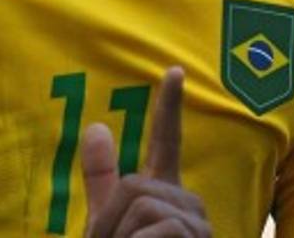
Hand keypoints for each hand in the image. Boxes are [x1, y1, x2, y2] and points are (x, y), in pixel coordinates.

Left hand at [81, 67, 210, 236]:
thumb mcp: (106, 221)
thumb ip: (102, 178)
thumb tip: (96, 126)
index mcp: (166, 193)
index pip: (167, 142)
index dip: (169, 107)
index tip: (174, 71)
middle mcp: (188, 202)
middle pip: (133, 184)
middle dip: (111, 221)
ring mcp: (198, 223)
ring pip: (140, 206)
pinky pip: (153, 230)